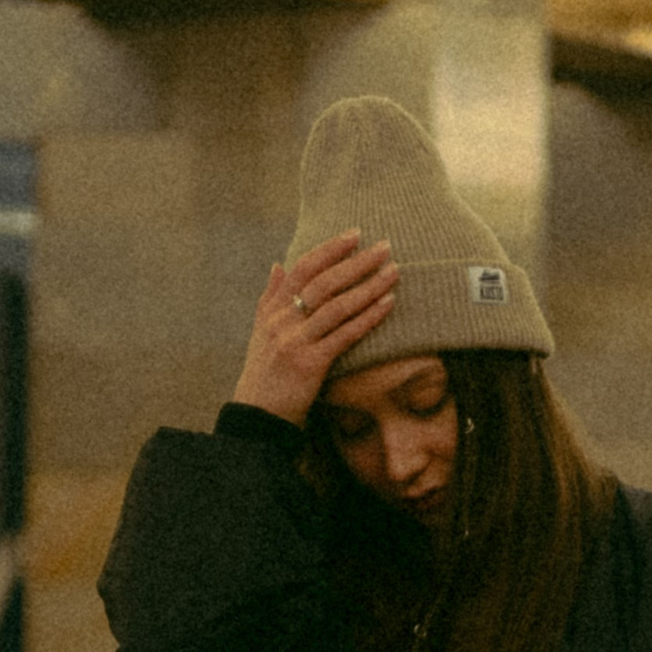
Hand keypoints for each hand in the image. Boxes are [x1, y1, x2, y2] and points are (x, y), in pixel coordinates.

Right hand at [231, 232, 396, 422]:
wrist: (257, 416)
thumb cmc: (264, 374)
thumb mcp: (260, 332)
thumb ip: (270, 296)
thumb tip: (278, 265)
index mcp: (272, 310)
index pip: (303, 269)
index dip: (330, 249)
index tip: (356, 234)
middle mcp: (282, 321)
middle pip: (323, 282)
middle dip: (356, 262)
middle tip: (385, 246)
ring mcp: (295, 342)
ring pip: (337, 306)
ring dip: (368, 286)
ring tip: (393, 272)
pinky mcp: (310, 364)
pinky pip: (345, 335)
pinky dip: (368, 318)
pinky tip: (388, 304)